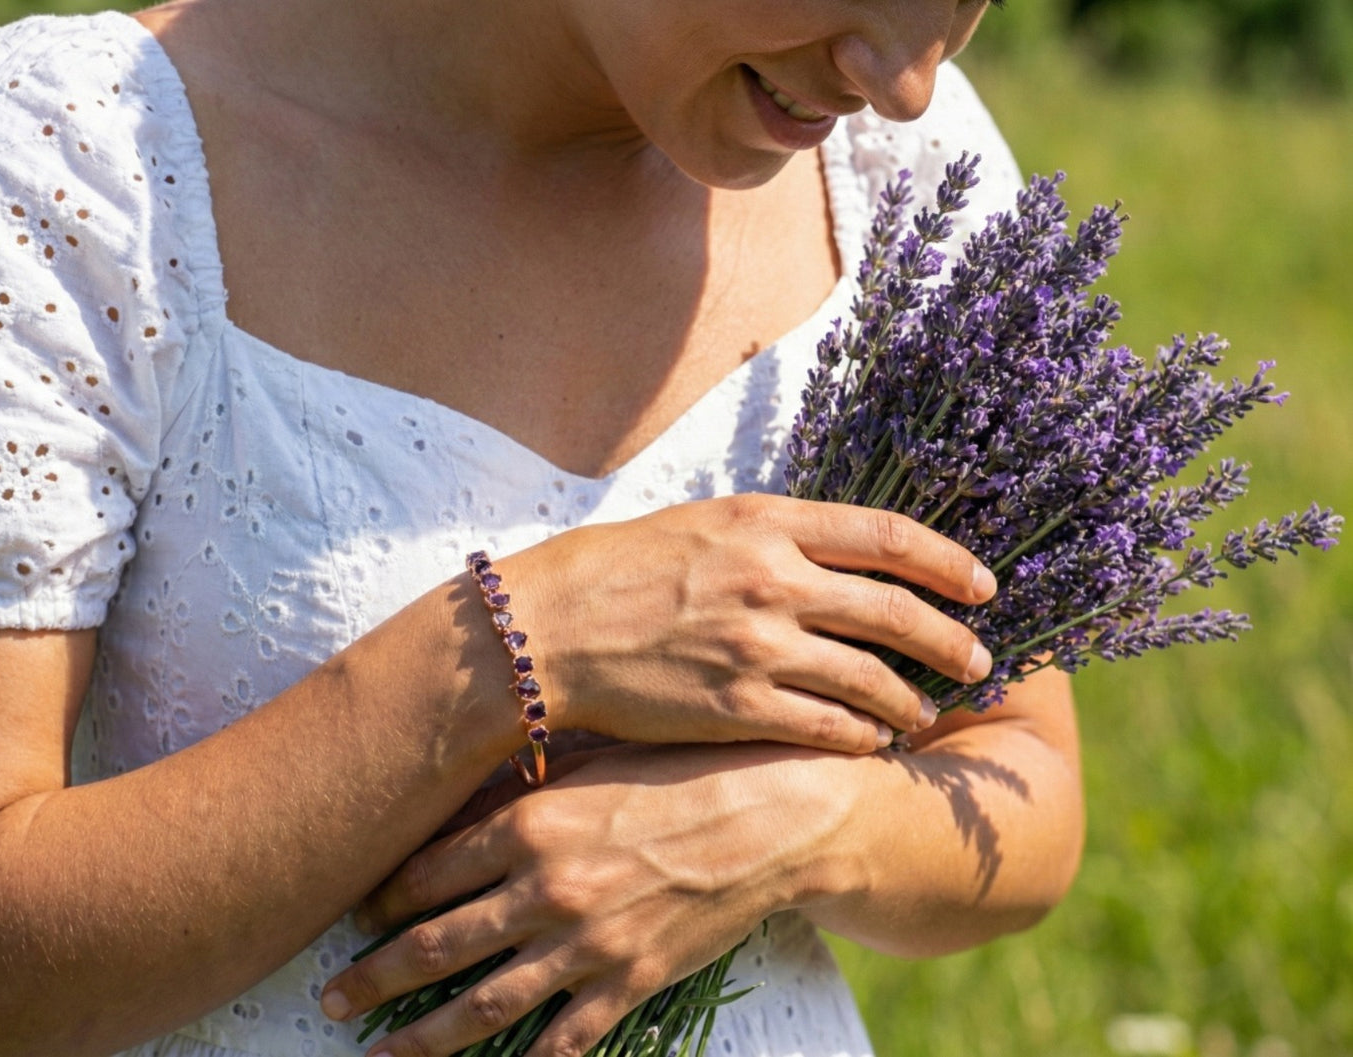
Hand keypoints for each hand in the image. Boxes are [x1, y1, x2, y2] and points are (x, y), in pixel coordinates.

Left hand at [321, 742, 846, 1056]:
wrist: (773, 815)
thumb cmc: (679, 771)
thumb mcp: (591, 762)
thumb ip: (521, 792)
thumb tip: (456, 814)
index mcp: (528, 824)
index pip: (426, 873)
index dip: (380, 899)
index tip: (354, 915)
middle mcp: (544, 890)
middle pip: (436, 946)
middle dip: (374, 976)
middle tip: (332, 997)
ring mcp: (586, 945)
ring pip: (483, 1007)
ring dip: (421, 1037)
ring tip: (378, 1055)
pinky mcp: (629, 983)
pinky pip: (564, 1041)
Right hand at [501, 493, 994, 750]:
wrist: (550, 628)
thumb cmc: (621, 569)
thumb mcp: (704, 524)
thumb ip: (775, 535)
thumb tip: (840, 550)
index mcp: (768, 523)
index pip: (889, 536)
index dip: (949, 562)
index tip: (984, 584)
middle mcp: (773, 581)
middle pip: (898, 613)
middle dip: (952, 641)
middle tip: (980, 662)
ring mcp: (759, 648)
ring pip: (872, 680)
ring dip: (912, 700)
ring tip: (927, 713)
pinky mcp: (738, 708)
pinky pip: (829, 729)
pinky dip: (862, 737)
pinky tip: (873, 742)